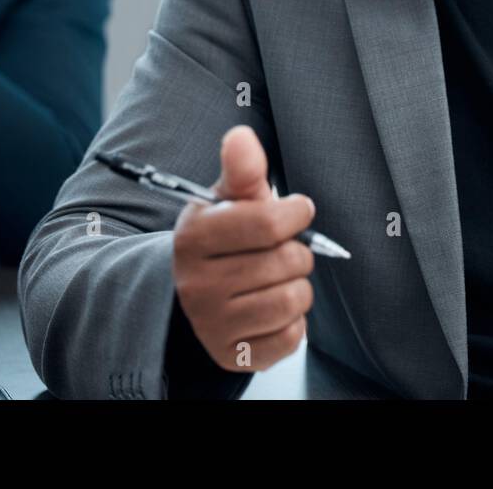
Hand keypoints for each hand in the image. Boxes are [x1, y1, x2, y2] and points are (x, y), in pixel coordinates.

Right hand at [171, 125, 315, 372]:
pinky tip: (271, 307)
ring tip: (277, 278)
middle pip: (287, 262)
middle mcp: (197, 283)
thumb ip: (241, 169)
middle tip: (279, 250)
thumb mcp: (228, 199)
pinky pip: (290, 337)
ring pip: (293, 300)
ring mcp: (211, 324)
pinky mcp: (231, 355)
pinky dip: (292, 322)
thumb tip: (242, 136)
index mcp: (194, 236)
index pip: (269, 223)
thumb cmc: (224, 235)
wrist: (196, 292)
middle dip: (296, 251)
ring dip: (298, 286)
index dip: (296, 213)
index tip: (297, 211)